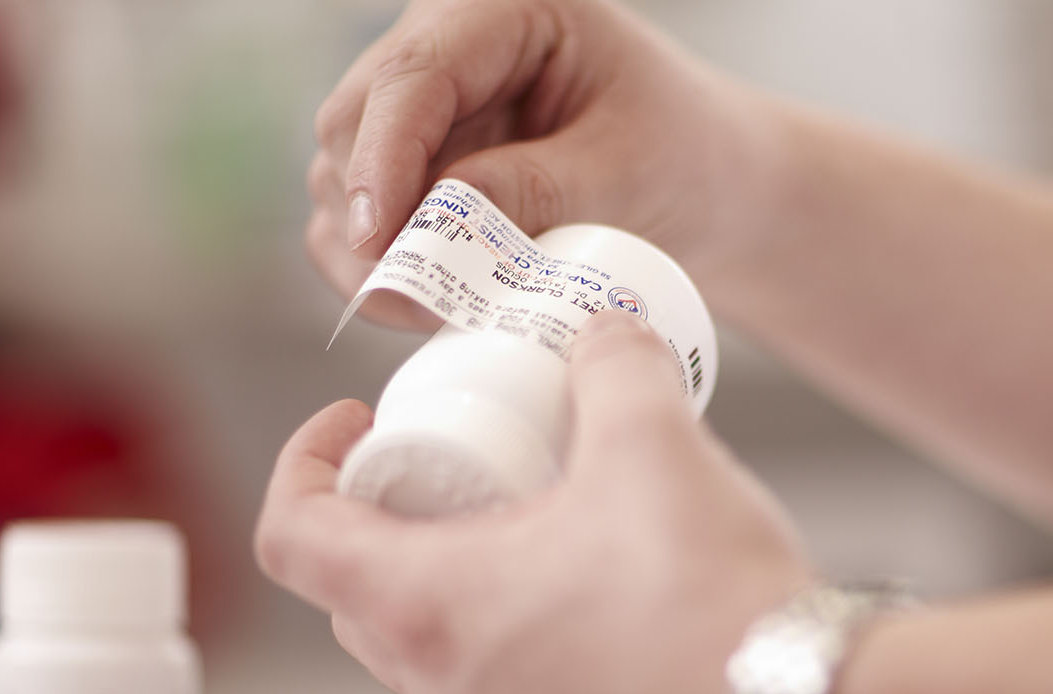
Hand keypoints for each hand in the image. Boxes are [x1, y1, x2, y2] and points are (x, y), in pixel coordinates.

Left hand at [255, 311, 813, 693]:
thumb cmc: (707, 598)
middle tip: (440, 449)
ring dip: (438, 561)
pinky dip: (498, 608)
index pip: (292, 536)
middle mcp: (439, 676)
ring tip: (516, 502)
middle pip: (348, 587)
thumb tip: (600, 328)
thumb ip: (616, 362)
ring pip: (416, 634)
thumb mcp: (652, 443)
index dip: (302, 461)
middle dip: (376, 508)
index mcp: (426, 607)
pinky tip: (576, 565)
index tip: (357, 416)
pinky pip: (485, 663)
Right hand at [306, 0, 783, 329]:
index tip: (379, 242)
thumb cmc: (684, 154)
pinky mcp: (415, 166)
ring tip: (441, 305)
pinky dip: (383, 267)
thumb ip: (534, 191)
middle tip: (412, 297)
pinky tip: (435, 300)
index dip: (383, 159)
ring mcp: (423, 109)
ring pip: (343, 175)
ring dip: (373, 250)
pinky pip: (360, 217)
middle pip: (354, 122)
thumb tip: (435, 229)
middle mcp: (447, 48)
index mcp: (504, 11)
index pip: (412, 75)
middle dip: (373, 215)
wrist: (709, 186)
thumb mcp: (626, 172)